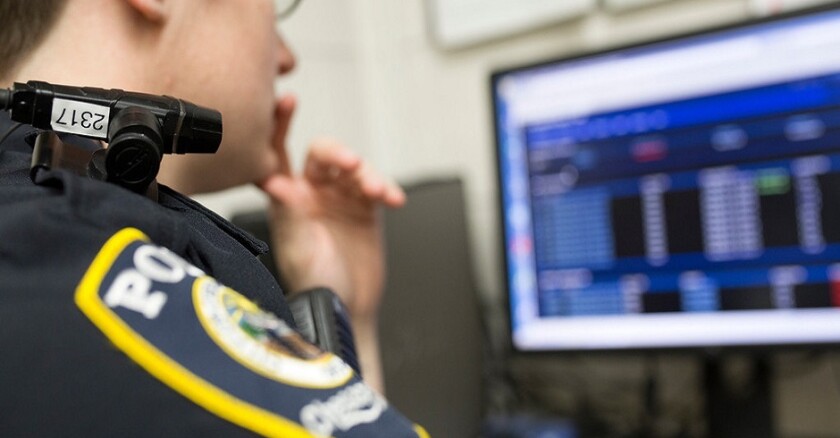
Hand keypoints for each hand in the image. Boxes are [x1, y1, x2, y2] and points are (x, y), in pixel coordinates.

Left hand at [257, 95, 404, 319]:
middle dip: (337, 154)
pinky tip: (393, 198)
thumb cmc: (314, 285)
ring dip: (367, 174)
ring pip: (353, 169)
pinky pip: (377, 187)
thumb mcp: (299, 249)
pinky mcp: (365, 210)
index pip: (278, 154)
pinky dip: (386, 188)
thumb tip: (275, 182)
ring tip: (377, 190)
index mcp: (287, 199)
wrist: (346, 310)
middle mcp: (312, 194)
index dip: (280, 126)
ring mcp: (340, 200)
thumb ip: (290, 214)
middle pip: (323, 156)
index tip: (287, 101)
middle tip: (349, 163)